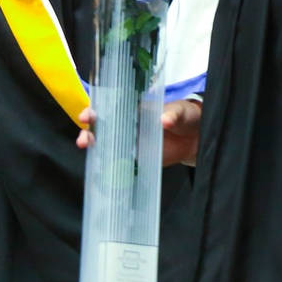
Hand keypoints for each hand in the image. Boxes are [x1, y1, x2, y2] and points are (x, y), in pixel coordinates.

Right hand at [74, 98, 202, 166]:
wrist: (196, 137)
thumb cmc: (186, 116)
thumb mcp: (181, 111)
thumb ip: (173, 115)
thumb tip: (164, 120)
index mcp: (135, 110)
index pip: (110, 108)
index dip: (96, 111)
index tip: (88, 116)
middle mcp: (128, 126)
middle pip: (102, 129)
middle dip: (89, 133)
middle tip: (85, 139)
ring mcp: (131, 144)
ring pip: (106, 147)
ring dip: (95, 151)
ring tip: (91, 154)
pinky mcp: (137, 160)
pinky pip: (119, 165)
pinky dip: (110, 169)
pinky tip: (102, 174)